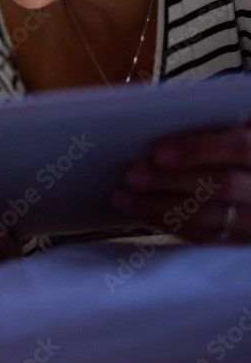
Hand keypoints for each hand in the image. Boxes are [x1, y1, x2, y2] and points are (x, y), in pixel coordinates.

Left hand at [115, 123, 250, 243]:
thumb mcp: (229, 127)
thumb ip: (210, 124)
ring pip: (209, 217)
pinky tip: (141, 211)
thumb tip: (158, 125)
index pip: (239, 147)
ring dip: (160, 206)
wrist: (250, 176)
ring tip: (123, 196)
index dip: (198, 149)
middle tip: (131, 174)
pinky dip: (168, 223)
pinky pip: (203, 236)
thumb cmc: (231, 141)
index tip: (157, 150)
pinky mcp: (241, 238)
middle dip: (171, 180)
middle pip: (222, 186)